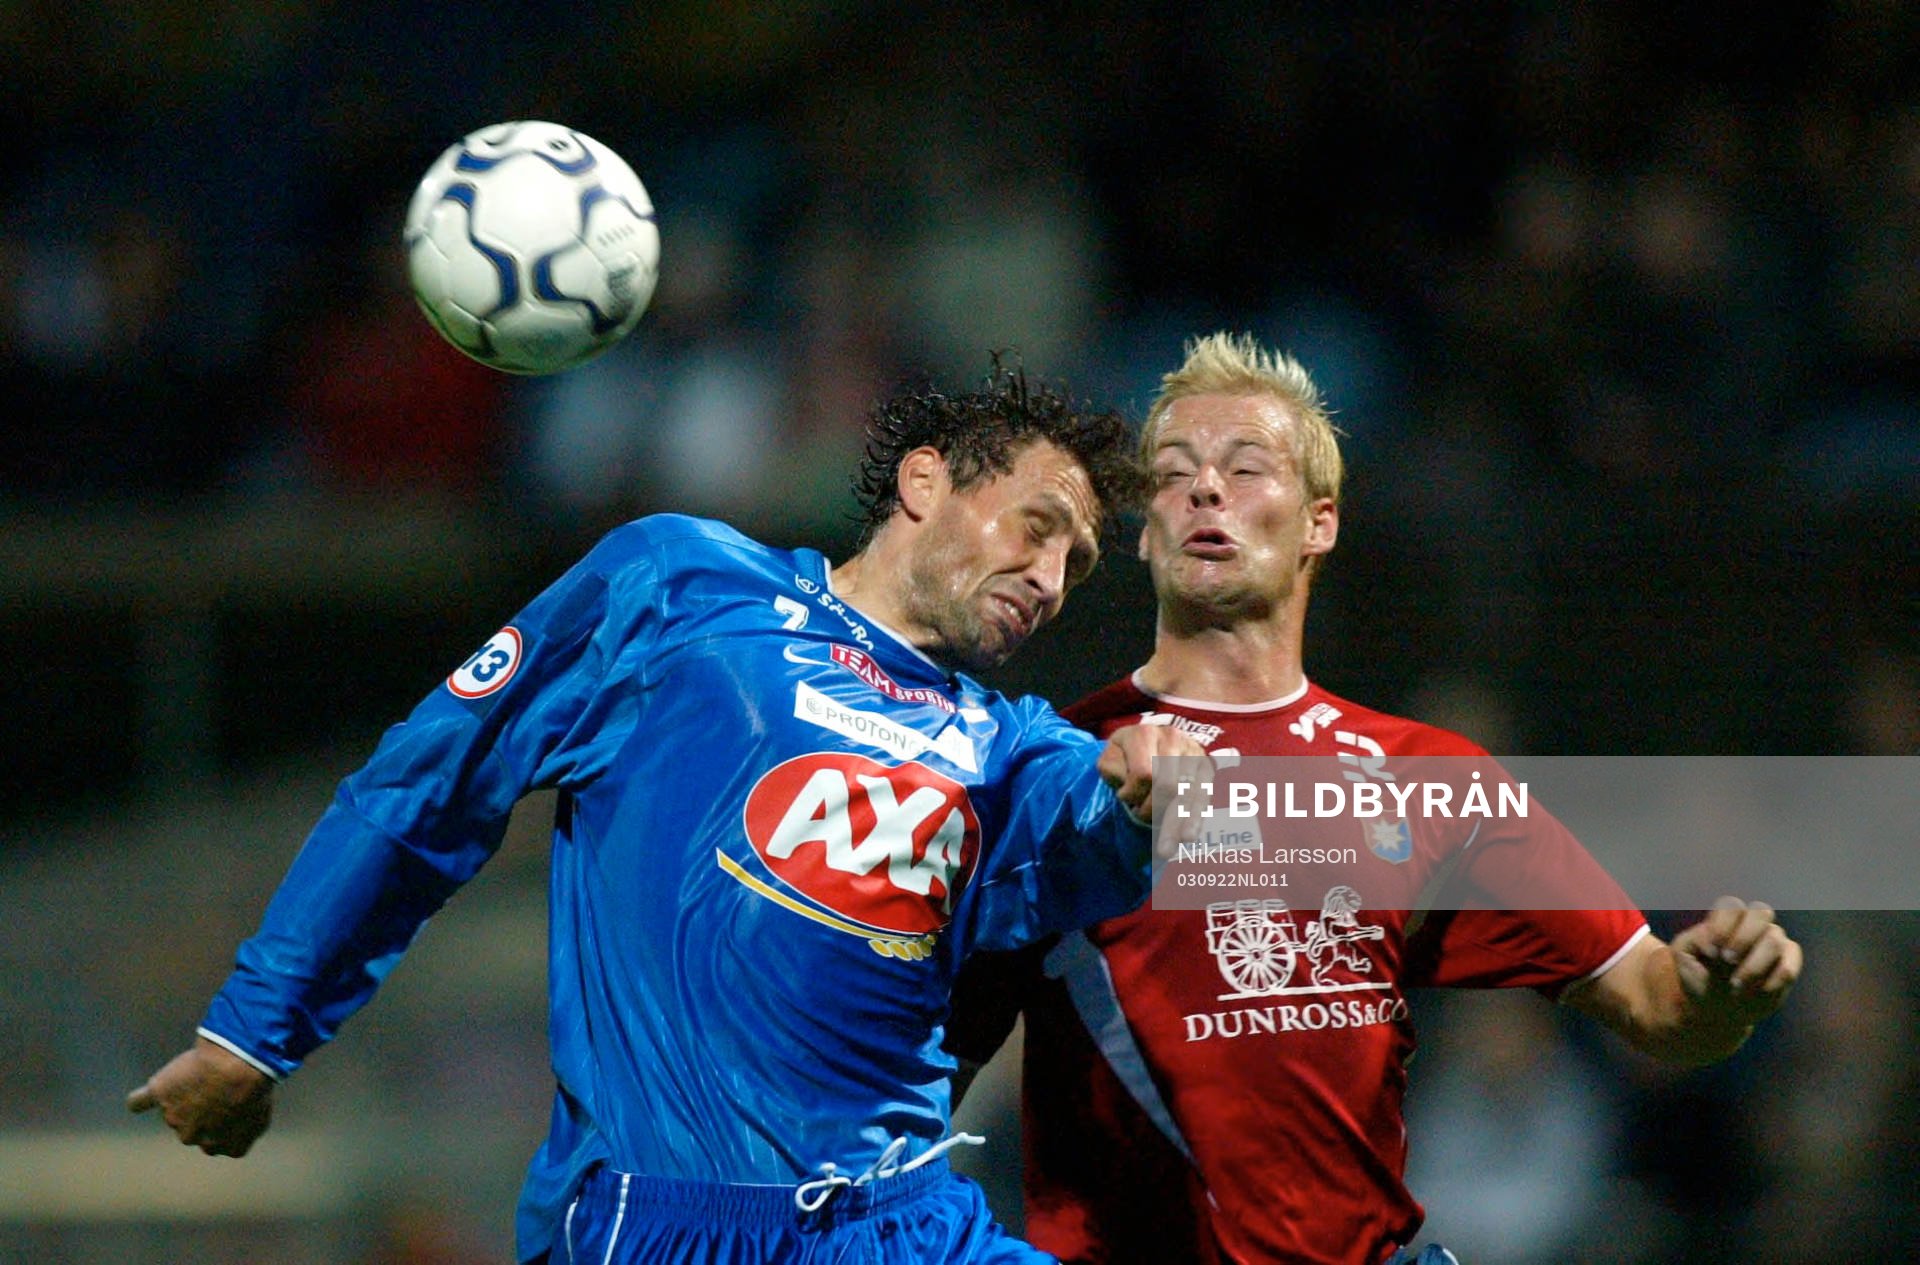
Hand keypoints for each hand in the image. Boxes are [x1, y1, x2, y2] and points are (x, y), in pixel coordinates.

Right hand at [127, 1036, 275, 1156]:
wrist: (237, 1067)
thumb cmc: (254, 1090)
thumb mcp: (260, 1119)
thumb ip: (244, 1136)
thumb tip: (234, 1142)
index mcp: (216, 1146)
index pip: (216, 1142)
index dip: (225, 1121)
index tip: (234, 1105)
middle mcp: (190, 1137)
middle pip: (192, 1126)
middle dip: (204, 1109)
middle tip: (222, 1085)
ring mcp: (172, 1115)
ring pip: (174, 1109)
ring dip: (186, 1095)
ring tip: (207, 1073)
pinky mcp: (159, 1093)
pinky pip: (139, 1102)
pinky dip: (140, 1100)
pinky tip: (146, 1096)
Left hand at [1097, 724, 1211, 847]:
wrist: (1148, 741)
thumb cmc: (1125, 755)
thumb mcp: (1110, 758)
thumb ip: (1113, 772)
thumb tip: (1128, 792)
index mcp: (1144, 733)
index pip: (1144, 773)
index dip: (1133, 793)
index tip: (1124, 799)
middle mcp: (1172, 738)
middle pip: (1168, 786)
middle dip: (1153, 810)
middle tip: (1139, 821)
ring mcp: (1193, 752)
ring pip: (1188, 794)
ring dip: (1176, 824)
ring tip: (1165, 850)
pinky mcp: (1206, 767)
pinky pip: (1203, 796)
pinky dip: (1194, 818)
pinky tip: (1189, 836)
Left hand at [1668, 896, 1801, 1025]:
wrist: (1715, 1007)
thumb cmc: (1698, 975)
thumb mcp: (1684, 956)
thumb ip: (1693, 940)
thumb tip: (1713, 943)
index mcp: (1727, 917)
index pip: (1731, 905)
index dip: (1723, 926)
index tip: (1713, 951)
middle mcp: (1754, 924)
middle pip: (1761, 911)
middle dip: (1743, 938)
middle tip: (1728, 961)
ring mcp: (1774, 941)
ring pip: (1774, 940)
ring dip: (1753, 966)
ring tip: (1735, 985)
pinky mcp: (1789, 963)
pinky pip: (1788, 967)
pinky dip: (1772, 981)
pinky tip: (1758, 991)